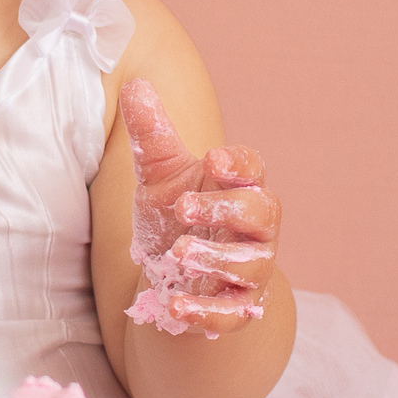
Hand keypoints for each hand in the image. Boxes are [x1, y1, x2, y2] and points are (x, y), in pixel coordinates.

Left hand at [119, 78, 279, 339]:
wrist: (173, 274)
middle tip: (184, 207)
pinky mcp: (234, 309)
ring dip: (217, 258)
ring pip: (251, 264)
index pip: (254, 170)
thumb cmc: (175, 215)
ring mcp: (249, 270)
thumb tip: (135, 83)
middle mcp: (254, 229)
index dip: (239, 165)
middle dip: (227, 209)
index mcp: (238, 188)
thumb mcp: (157, 174)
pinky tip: (175, 304)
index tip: (211, 159)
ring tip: (178, 251)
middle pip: (263, 214)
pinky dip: (206, 311)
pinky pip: (230, 314)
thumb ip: (151, 134)